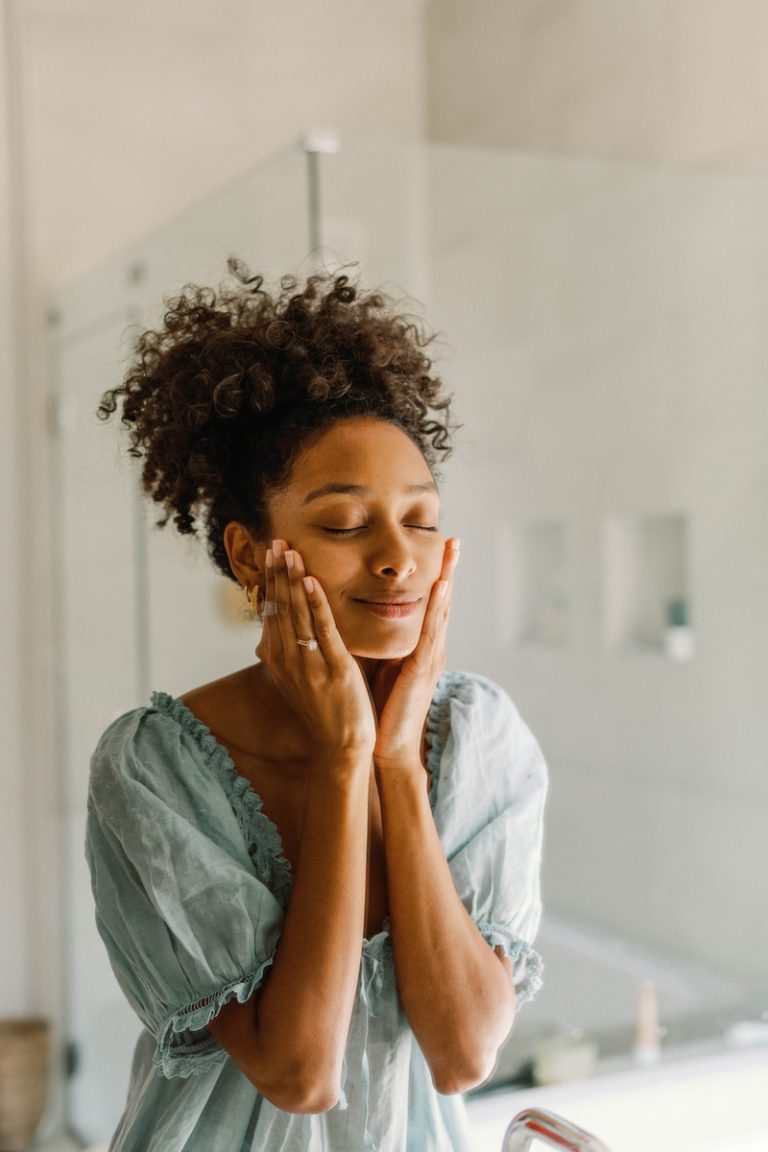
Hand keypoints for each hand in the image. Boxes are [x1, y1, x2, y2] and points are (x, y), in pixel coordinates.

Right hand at [255, 539, 376, 766]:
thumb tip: (280, 625)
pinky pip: (322, 629)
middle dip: (278, 573)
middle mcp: (288, 659)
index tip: (271, 554)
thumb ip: (290, 650)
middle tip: (277, 542)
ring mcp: (309, 664)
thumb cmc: (324, 711)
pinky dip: (316, 603)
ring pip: (297, 613)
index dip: (271, 581)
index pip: (271, 612)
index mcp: (278, 660)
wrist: (340, 746)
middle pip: (280, 608)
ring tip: (291, 552)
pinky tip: (312, 580)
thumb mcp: (298, 678)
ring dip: (293, 580)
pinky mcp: (332, 668)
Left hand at [371, 537, 460, 774]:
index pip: (429, 605)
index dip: (436, 576)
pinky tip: (440, 586)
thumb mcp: (381, 665)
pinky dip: (437, 607)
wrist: (387, 746)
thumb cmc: (382, 708)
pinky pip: (430, 633)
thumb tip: (364, 615)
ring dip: (447, 579)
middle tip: (455, 538)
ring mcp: (430, 658)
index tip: (440, 547)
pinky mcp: (423, 670)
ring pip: (440, 611)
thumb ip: (382, 642)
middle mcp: (430, 649)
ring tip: (452, 551)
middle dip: (448, 569)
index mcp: (420, 647)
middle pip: (441, 601)